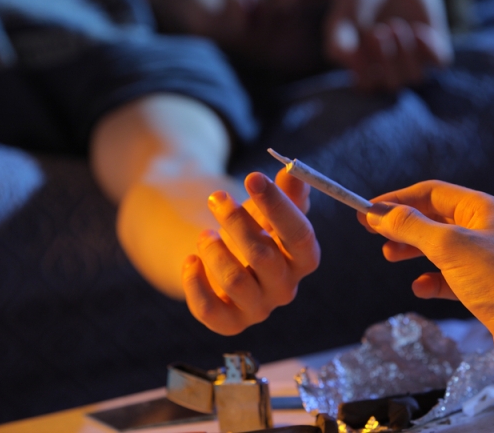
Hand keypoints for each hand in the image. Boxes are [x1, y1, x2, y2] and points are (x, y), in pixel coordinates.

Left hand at [182, 169, 319, 334]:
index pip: (300, 236)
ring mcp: (258, 308)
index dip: (278, 206)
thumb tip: (292, 170)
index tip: (252, 177)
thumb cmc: (254, 231)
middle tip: (217, 197)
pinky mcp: (230, 322)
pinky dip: (195, 283)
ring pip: (235, 280)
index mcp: (303, 259)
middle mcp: (285, 287)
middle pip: (264, 257)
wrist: (225, 261)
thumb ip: (284, 192)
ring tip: (204, 234)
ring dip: (214, 250)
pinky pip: (210, 310)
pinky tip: (190, 260)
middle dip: (237, 222)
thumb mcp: (268, 210)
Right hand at [325, 0, 452, 91]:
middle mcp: (389, 69)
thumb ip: (338, 41)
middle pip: (392, 85)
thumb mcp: (341, 17)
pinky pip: (440, 61)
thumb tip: (351, 64)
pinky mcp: (435, 44)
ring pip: (416, 77)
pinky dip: (429, 47)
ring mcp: (414, 58)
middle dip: (385, 59)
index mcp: (364, 68)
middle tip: (378, 31)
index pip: (366, 88)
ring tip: (395, 26)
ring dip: (406, 53)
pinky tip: (417, 29)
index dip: (364, 72)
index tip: (357, 46)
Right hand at [357, 180, 493, 377]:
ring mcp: (488, 260)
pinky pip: (451, 278)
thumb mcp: (447, 245)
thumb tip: (378, 213)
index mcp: (483, 209)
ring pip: (440, 248)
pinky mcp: (487, 288)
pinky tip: (420, 288)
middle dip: (402, 225)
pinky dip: (431, 281)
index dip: (397, 199)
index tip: (368, 209)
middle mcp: (487, 229)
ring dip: (412, 251)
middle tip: (373, 232)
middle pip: (434, 219)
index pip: (431, 193)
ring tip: (390, 256)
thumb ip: (409, 227)